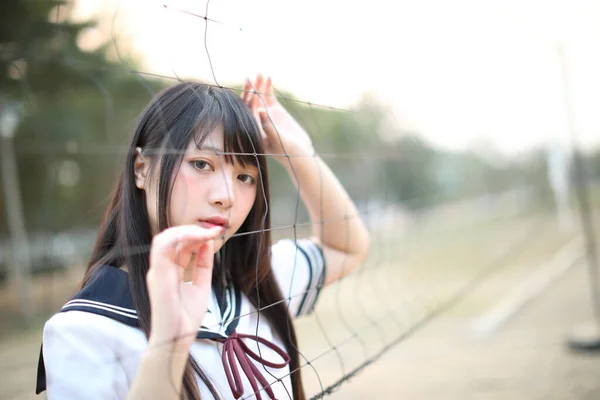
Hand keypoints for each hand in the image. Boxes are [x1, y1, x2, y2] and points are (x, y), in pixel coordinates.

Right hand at [146, 225, 221, 351]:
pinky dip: (179, 237)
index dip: (197, 235)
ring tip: (206, 233)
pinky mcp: (157, 275)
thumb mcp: (201, 285)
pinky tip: (198, 238)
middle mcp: (161, 268)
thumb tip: (208, 242)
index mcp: (170, 270)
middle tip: (214, 230)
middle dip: (193, 230)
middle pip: (172, 238)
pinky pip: (162, 247)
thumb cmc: (186, 317)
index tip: (216, 233)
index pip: (180, 245)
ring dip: (186, 231)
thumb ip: (203, 264)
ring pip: (164, 238)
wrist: (177, 339)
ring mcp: (157, 271)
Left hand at [242, 74, 313, 164]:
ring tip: (260, 74)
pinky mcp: (274, 111)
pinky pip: (268, 97)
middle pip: (250, 102)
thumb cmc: (287, 151)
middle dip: (251, 90)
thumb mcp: (277, 139)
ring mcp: (265, 115)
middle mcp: (256, 120)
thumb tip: (260, 110)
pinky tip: (268, 78)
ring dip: (259, 86)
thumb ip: (268, 126)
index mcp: (252, 129)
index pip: (246, 112)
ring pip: (259, 98)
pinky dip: (268, 88)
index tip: (249, 89)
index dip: (247, 100)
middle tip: (251, 78)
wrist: (300, 152)